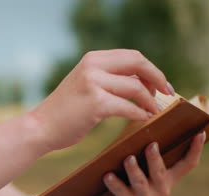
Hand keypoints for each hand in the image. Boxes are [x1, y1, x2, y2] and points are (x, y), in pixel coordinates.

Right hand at [29, 49, 174, 150]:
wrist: (41, 127)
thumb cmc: (65, 111)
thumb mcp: (86, 84)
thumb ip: (109, 78)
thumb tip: (141, 81)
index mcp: (92, 59)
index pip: (132, 56)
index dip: (151, 69)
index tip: (161, 83)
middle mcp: (93, 65)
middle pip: (138, 63)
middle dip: (157, 78)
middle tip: (167, 93)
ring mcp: (93, 83)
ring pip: (136, 87)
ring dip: (150, 101)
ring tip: (155, 110)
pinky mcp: (95, 103)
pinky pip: (128, 107)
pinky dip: (140, 113)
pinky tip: (144, 119)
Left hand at [85, 131, 205, 195]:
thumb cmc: (137, 182)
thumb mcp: (149, 171)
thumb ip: (151, 154)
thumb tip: (144, 119)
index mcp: (170, 177)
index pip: (188, 164)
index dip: (196, 149)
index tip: (200, 132)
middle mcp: (161, 188)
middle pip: (160, 172)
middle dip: (155, 159)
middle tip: (151, 145)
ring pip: (140, 182)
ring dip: (134, 170)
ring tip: (128, 159)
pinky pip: (121, 192)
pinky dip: (114, 183)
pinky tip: (108, 175)